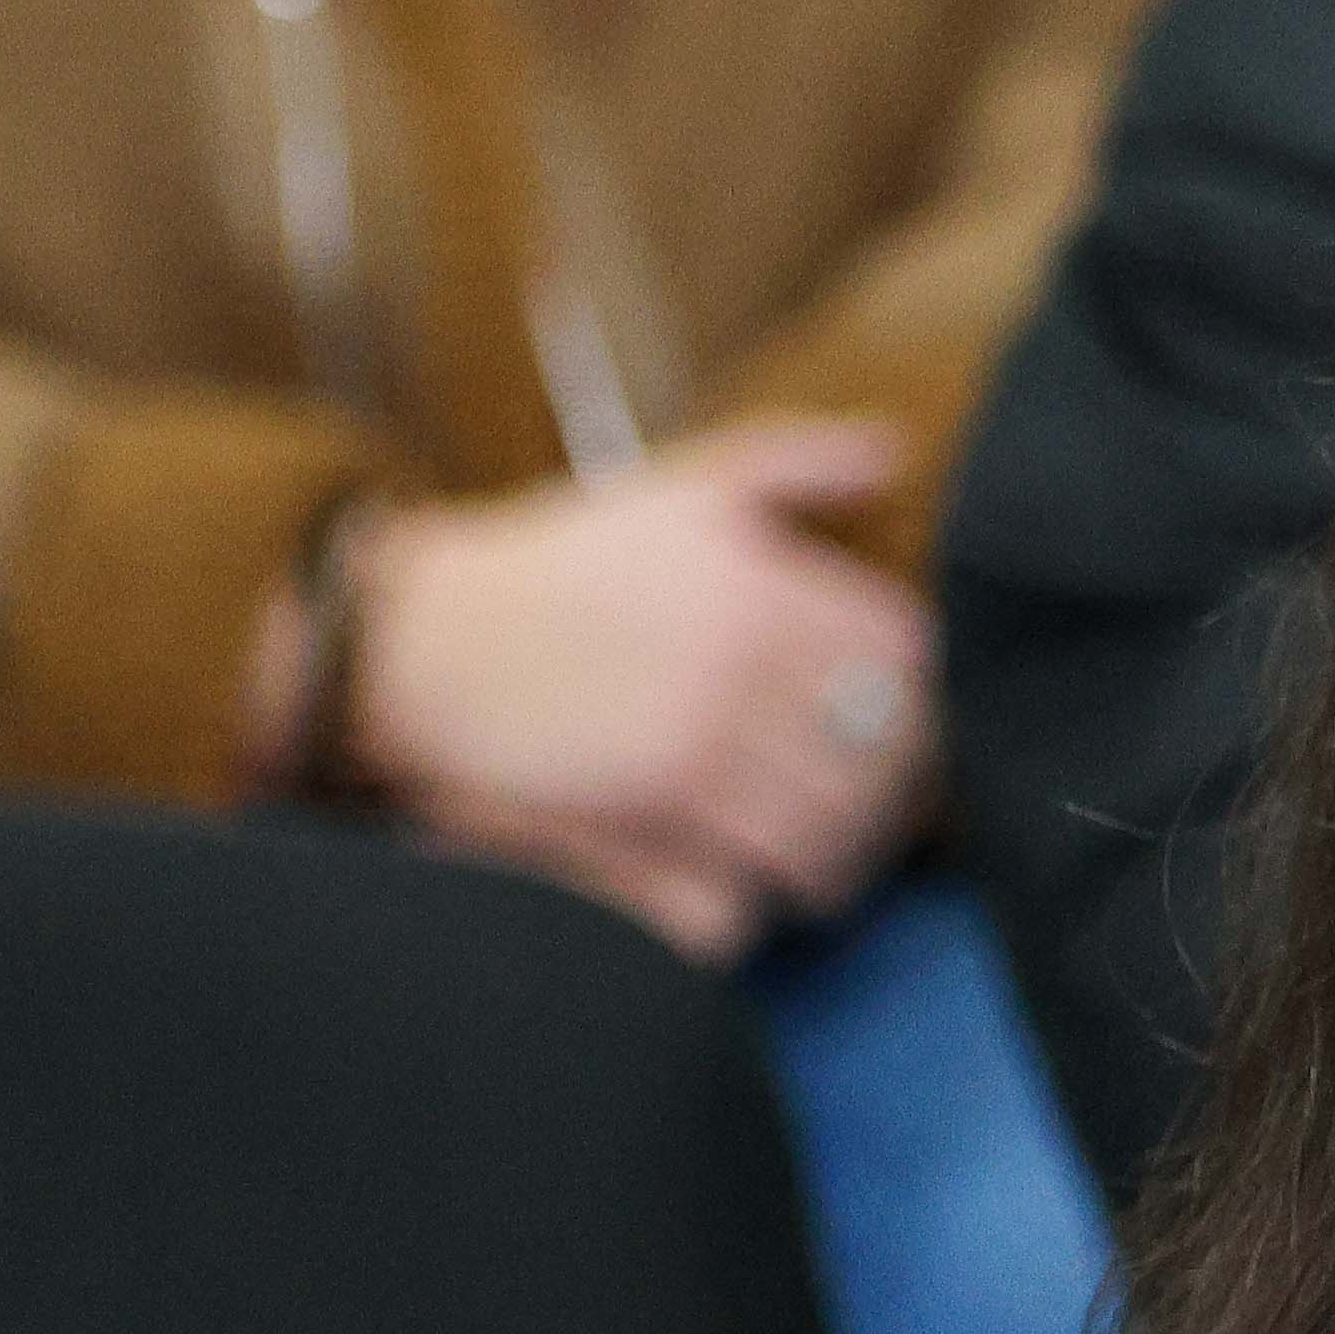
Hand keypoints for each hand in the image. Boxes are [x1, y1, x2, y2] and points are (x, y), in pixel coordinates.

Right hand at [323, 417, 935, 959]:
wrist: (414, 639)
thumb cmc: (553, 565)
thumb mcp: (673, 490)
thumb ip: (792, 463)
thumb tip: (895, 447)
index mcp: (763, 583)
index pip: (907, 655)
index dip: (920, 697)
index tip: (900, 721)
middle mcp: (742, 658)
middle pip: (885, 749)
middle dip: (893, 786)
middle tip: (880, 808)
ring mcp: (697, 737)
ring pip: (834, 824)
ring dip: (844, 851)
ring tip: (830, 854)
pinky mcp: (648, 804)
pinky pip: (761, 871)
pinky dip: (775, 886)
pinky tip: (767, 880)